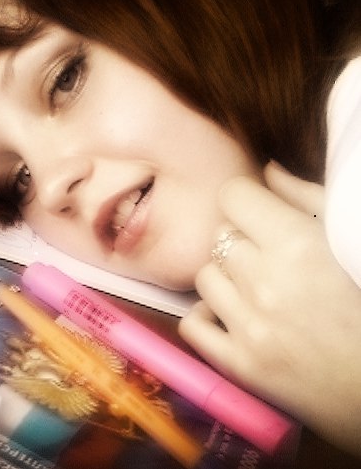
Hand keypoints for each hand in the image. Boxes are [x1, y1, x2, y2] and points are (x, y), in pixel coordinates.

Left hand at [179, 162, 360, 455]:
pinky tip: (234, 317)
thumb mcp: (348, 238)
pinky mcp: (239, 365)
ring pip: (204, 277)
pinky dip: (208, 317)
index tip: (256, 212)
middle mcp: (266, 283)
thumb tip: (266, 170)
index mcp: (298, 245)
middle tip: (270, 260)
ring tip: (258, 292)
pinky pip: (192, 323)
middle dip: (242, 242)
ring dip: (226, 280)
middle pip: (219, 236)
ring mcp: (248, 327)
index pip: (233, 196)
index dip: (245, 200)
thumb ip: (306, 198)